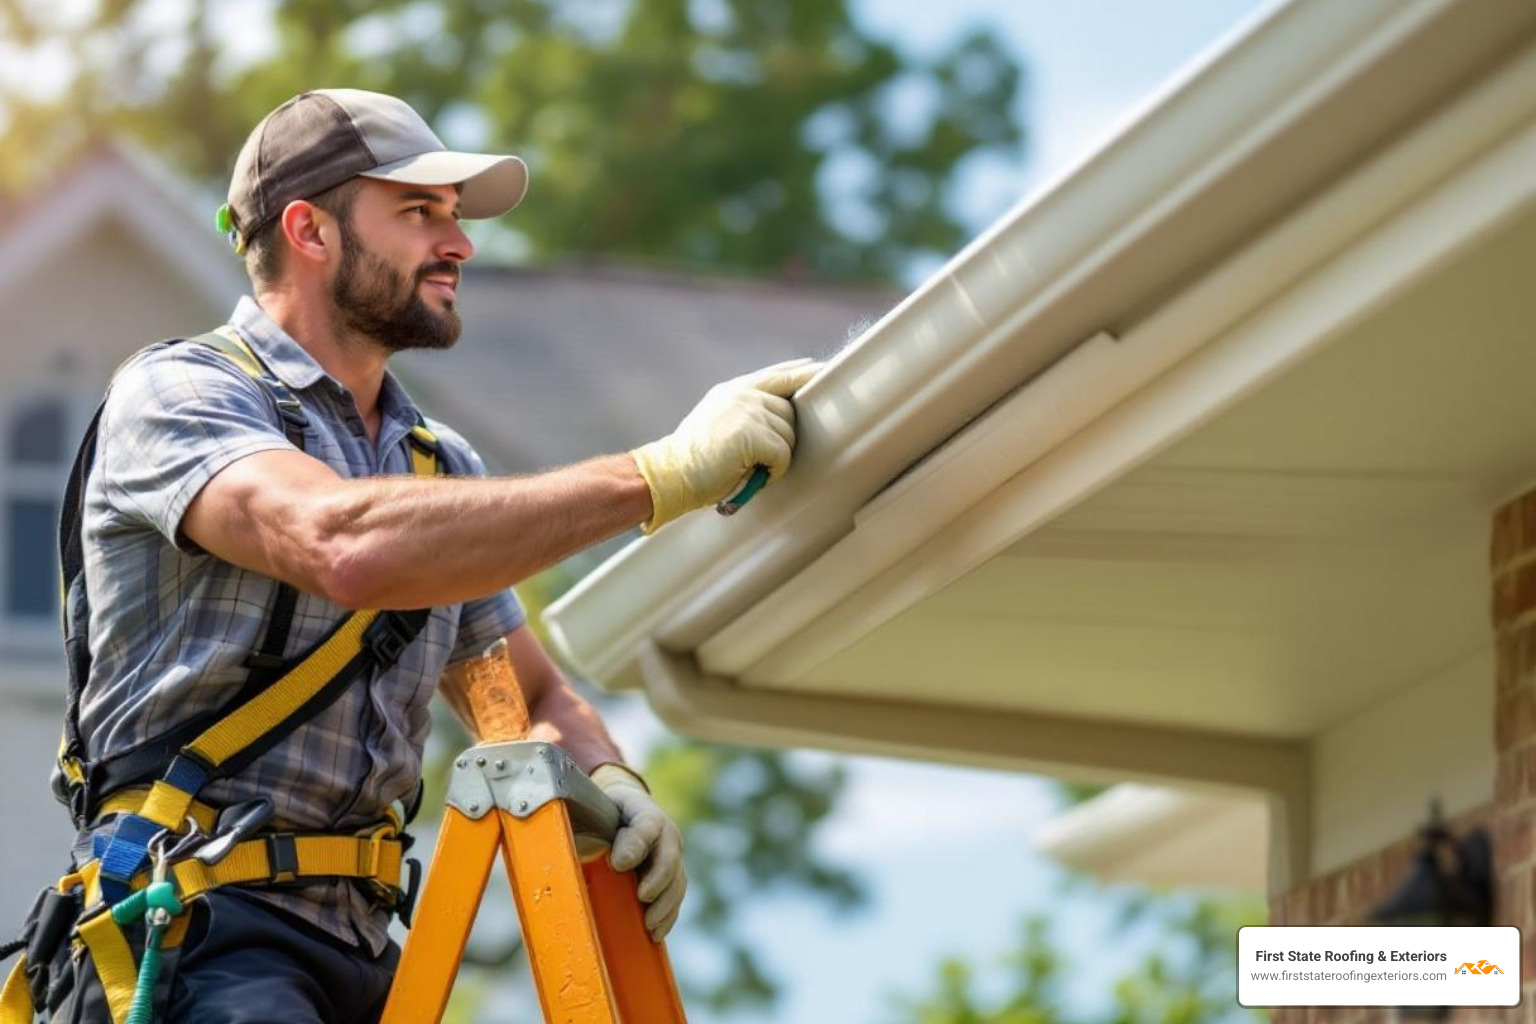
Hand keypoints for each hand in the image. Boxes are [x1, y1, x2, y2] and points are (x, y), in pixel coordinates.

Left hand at [591, 764, 686, 940]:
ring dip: (665, 905)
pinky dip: (667, 916)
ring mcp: (671, 856)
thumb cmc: (602, 813)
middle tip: (643, 897)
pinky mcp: (672, 877)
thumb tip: (570, 850)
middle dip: (658, 880)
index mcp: (643, 812)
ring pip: (677, 881)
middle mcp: (664, 834)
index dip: (635, 846)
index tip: (619, 864)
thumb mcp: (592, 812)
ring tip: (649, 925)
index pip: (645, 826)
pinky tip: (655, 933)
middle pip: (669, 857)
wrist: (622, 812)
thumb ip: (584, 825)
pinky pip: (675, 897)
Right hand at [631, 357, 821, 532]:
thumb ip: (747, 410)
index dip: (803, 373)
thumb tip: (782, 417)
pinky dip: (774, 470)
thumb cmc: (696, 459)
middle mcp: (743, 394)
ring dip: (777, 457)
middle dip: (783, 438)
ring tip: (751, 467)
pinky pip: (783, 453)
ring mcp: (747, 410)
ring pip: (788, 434)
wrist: (671, 473)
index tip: (821, 369)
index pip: (780, 374)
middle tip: (761, 459)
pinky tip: (755, 474)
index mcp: (735, 389)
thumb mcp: (719, 420)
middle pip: (790, 412)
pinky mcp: (751, 433)